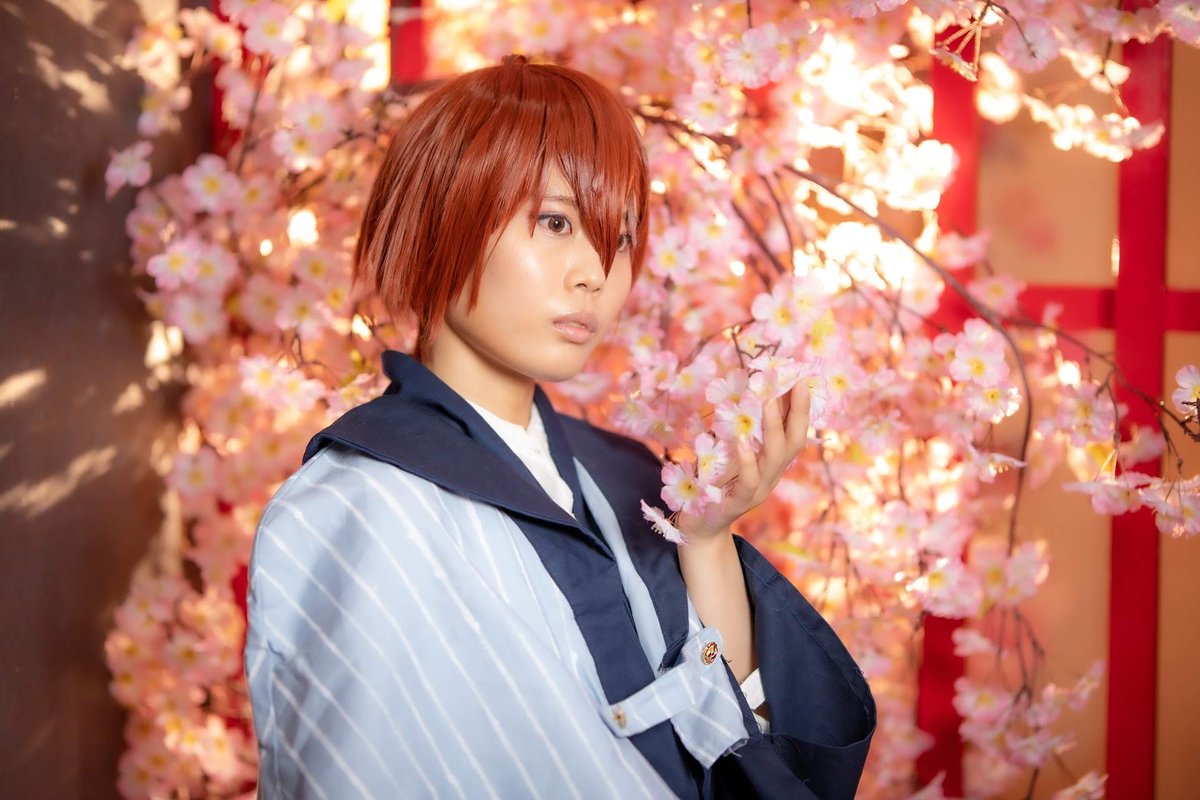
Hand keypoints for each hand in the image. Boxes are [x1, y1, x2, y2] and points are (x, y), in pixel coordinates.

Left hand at [676, 379, 812, 542]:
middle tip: (799, 381)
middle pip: (794, 442)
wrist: (700, 525)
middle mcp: (771, 475)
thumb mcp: (732, 453)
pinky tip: (742, 441)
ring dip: (774, 427)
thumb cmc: (715, 484)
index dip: (800, 406)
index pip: (794, 431)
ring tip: (769, 400)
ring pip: (775, 458)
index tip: (804, 376)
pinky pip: (749, 481)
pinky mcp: (737, 503)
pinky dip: (748, 461)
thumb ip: (744, 429)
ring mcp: (758, 490)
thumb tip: (751, 393)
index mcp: (772, 463)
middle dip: (799, 411)